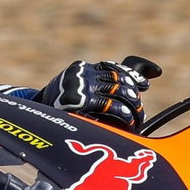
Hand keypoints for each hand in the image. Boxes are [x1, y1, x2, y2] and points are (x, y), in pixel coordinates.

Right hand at [37, 57, 162, 130]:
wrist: (35, 117)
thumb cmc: (63, 103)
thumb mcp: (82, 85)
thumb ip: (112, 77)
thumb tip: (155, 72)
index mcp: (81, 67)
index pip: (113, 69)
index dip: (131, 77)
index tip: (144, 86)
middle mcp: (79, 74)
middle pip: (115, 81)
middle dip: (131, 95)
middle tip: (139, 108)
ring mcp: (76, 88)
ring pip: (113, 94)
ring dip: (129, 108)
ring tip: (136, 117)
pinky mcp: (75, 104)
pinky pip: (105, 107)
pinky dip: (119, 115)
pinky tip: (127, 123)